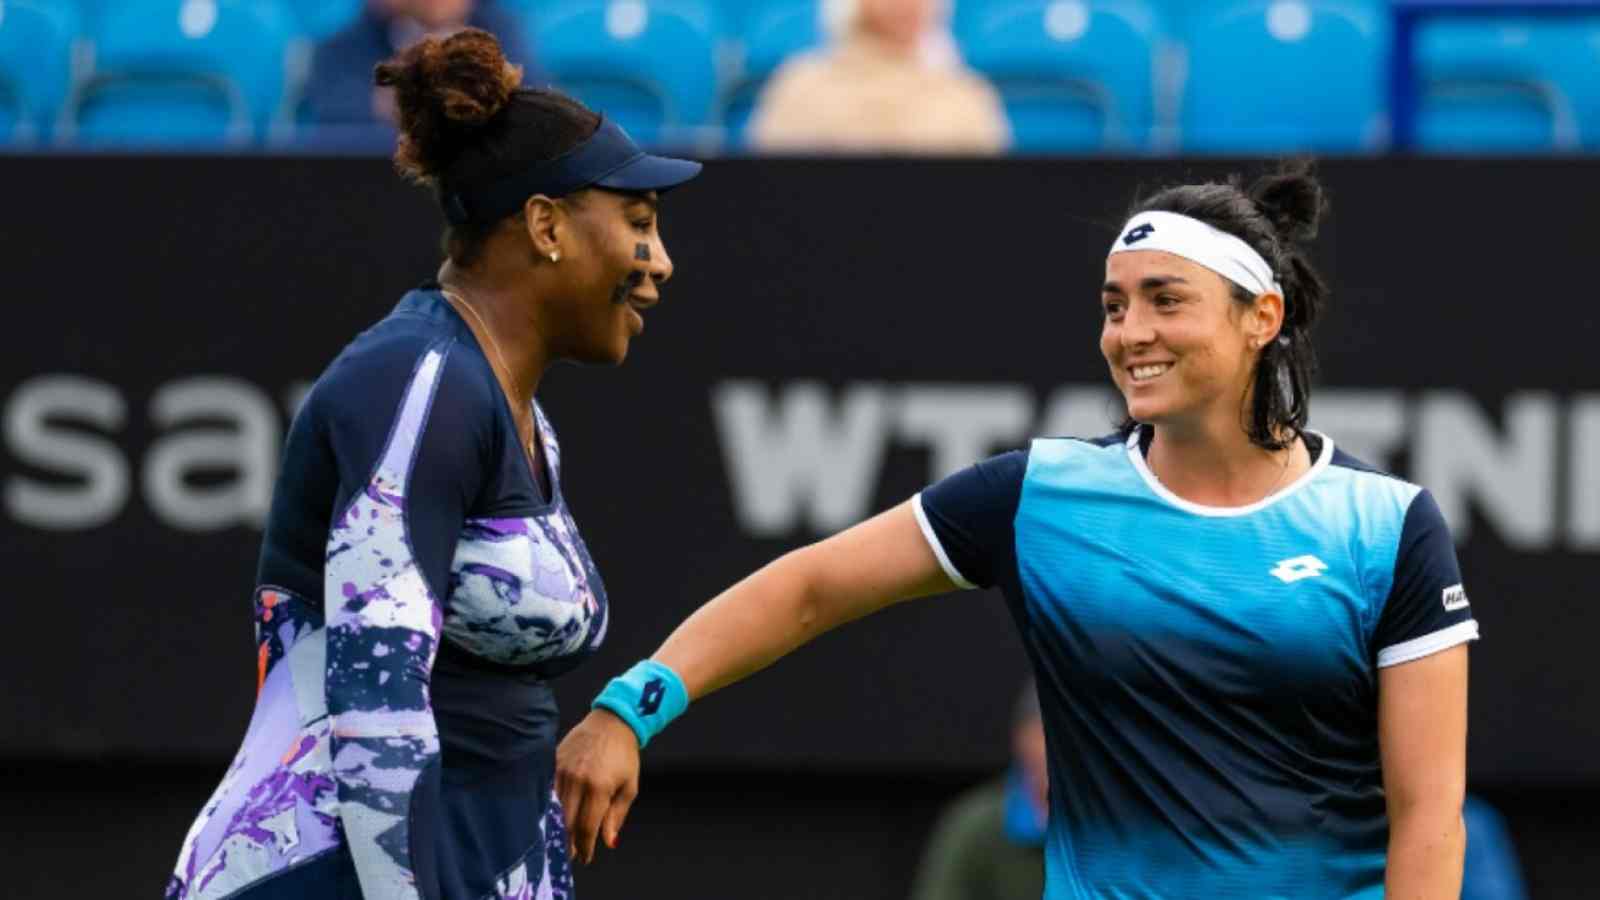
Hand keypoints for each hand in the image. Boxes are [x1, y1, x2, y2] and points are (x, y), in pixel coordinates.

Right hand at [556, 708, 640, 863]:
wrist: (612, 722)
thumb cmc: (624, 755)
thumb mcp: (629, 786)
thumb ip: (616, 816)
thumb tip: (608, 842)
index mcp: (599, 787)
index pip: (586, 826)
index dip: (585, 846)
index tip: (585, 858)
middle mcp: (577, 779)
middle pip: (567, 821)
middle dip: (568, 842)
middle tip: (570, 856)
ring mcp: (563, 770)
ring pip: (555, 808)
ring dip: (558, 828)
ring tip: (561, 842)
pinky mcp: (554, 762)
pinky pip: (549, 791)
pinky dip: (552, 808)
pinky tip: (553, 818)